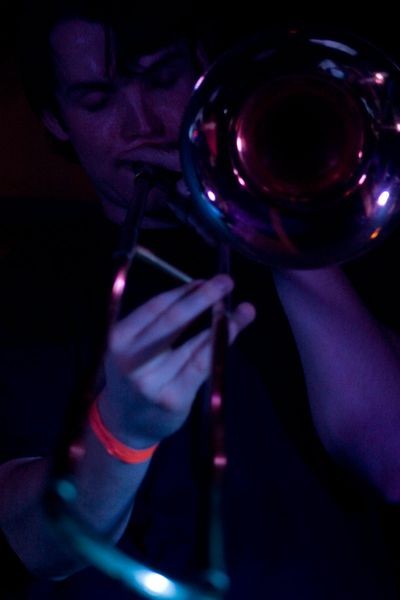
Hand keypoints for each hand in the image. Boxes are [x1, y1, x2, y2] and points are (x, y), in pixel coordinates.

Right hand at [99, 275, 254, 446]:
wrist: (124, 423)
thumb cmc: (134, 375)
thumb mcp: (134, 347)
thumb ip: (160, 323)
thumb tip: (200, 289)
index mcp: (119, 339)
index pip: (156, 307)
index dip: (184, 291)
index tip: (205, 280)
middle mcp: (132, 359)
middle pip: (173, 320)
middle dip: (204, 298)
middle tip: (227, 281)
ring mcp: (153, 380)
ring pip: (195, 343)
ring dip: (223, 322)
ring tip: (244, 309)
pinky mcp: (173, 398)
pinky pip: (202, 364)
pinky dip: (220, 344)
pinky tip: (234, 331)